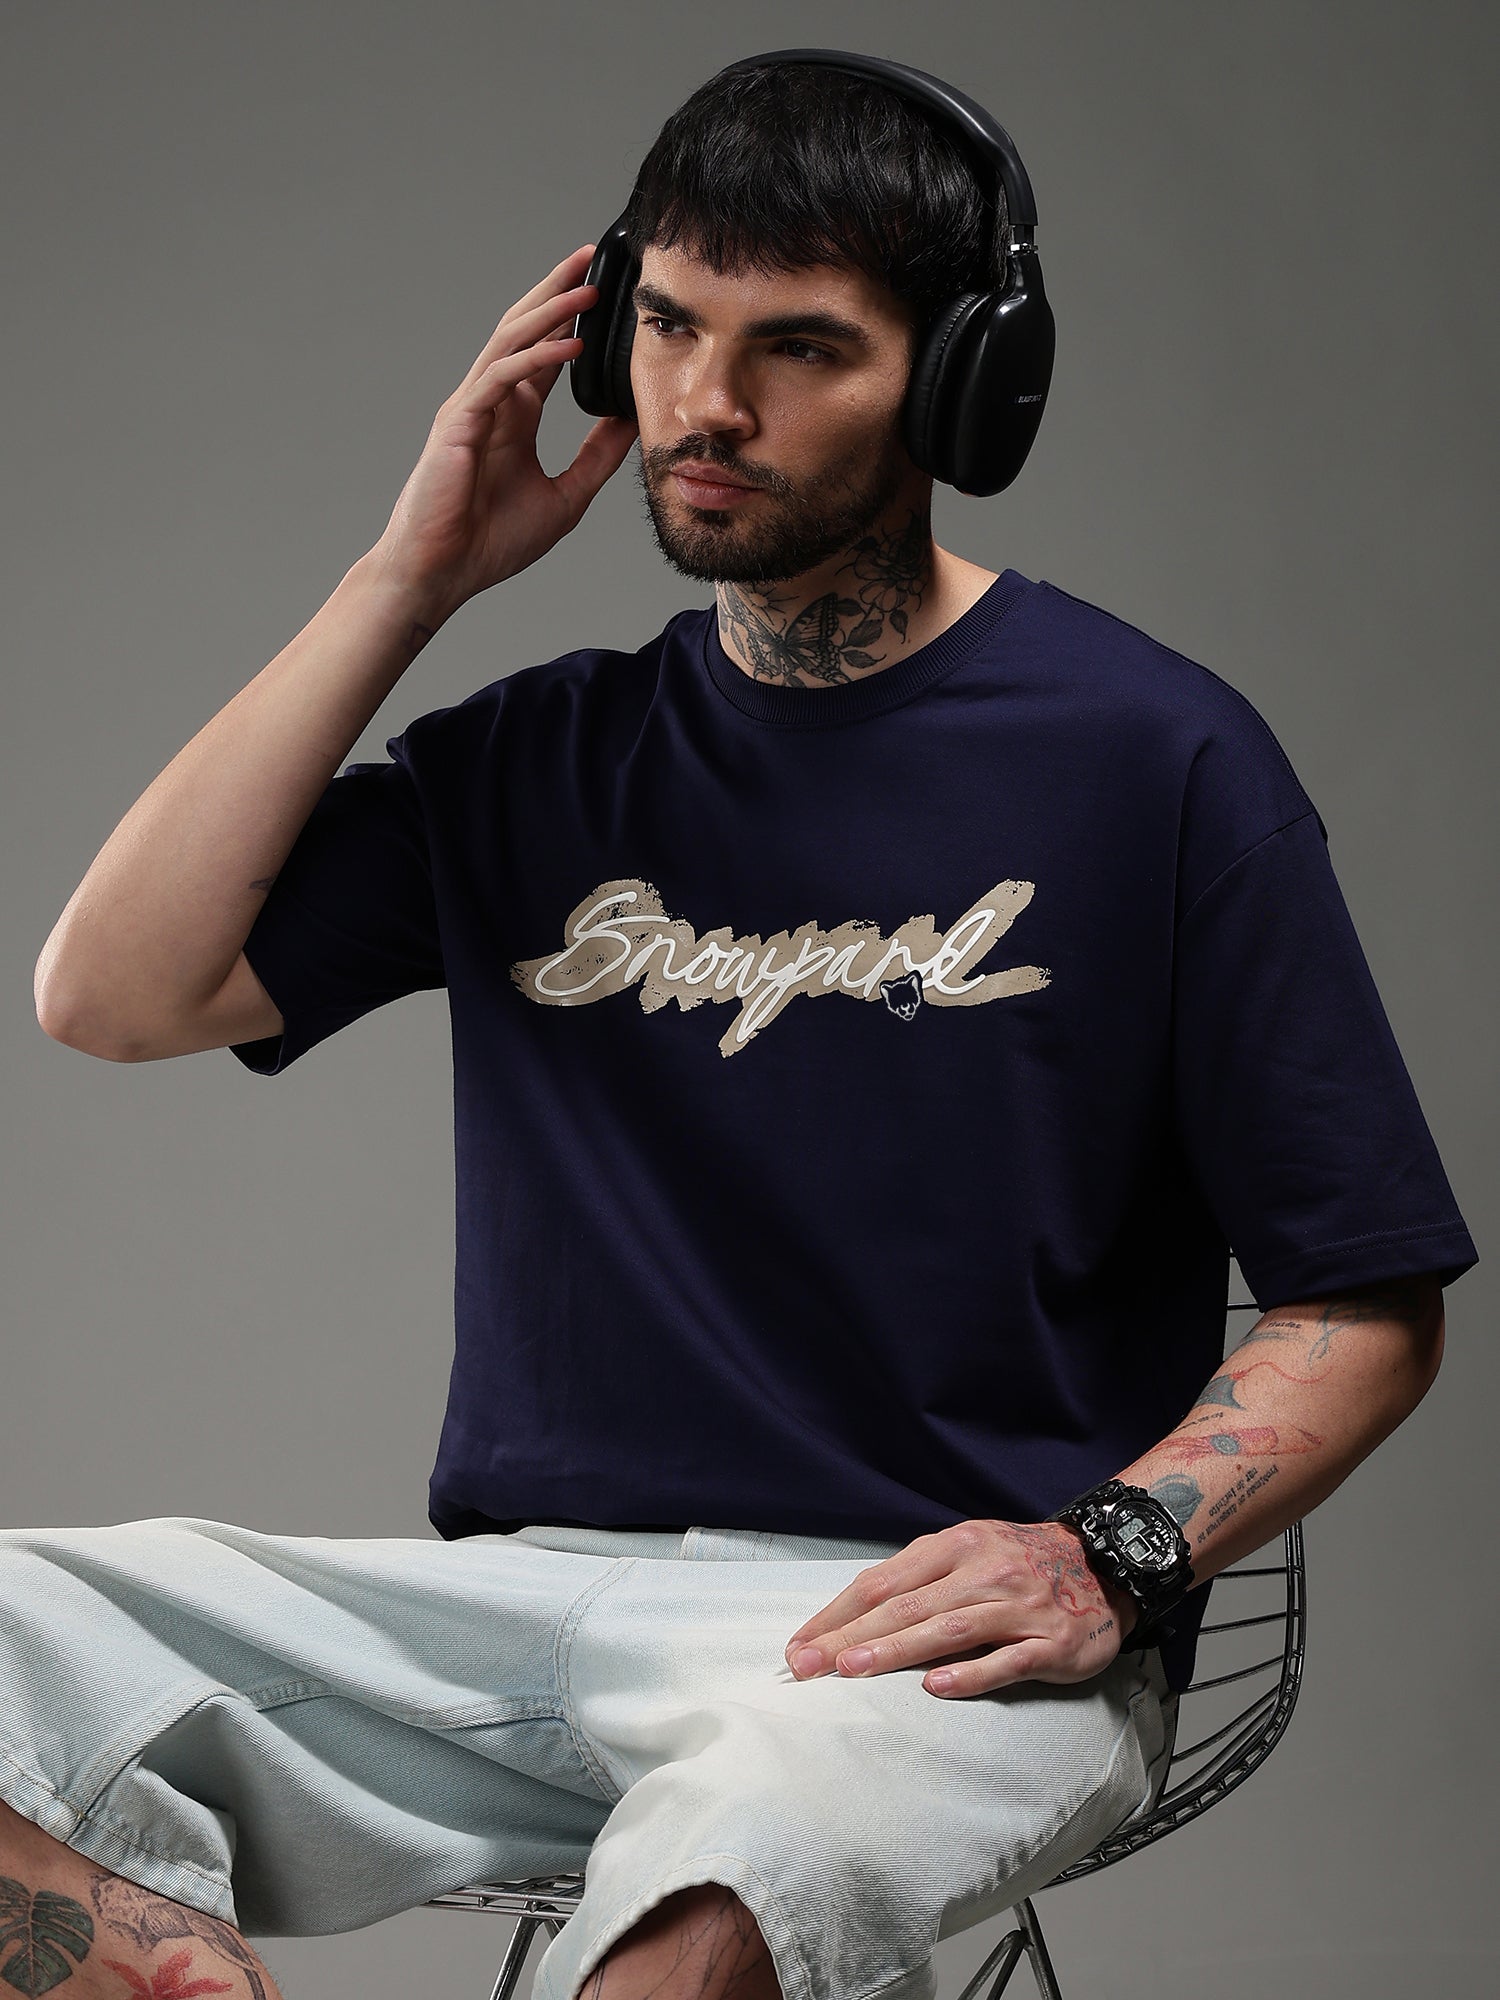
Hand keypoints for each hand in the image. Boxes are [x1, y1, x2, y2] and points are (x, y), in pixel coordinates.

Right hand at [367, 243, 637, 621]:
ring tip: (588, 288)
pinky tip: (570, 346)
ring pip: (511, 341)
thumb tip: (634, 424)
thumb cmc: (490, 542)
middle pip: (525, 329)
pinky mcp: (459, 422)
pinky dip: (536, 358)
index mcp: (513, 417)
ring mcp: (471, 407)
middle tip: (592, 256)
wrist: (442, 573)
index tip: (605, 290)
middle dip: (557, 290)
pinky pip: (501, 378)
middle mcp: (491, 402)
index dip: (571, 317)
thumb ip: (597, 458)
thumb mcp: (566, 496)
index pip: (543, 352)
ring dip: (551, 310)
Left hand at [782, 1519, 1133, 1698]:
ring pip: (947, 1629)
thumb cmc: (1019, 1563)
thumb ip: (920, 1578)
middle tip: (806, 1665)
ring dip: (895, 1651)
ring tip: (852, 1670)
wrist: (1105, 1563)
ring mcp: (1018, 1606)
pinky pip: (1005, 1660)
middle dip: (850, 1637)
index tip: (800, 1644)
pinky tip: (936, 1688)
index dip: (838, 1613)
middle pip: (905, 1605)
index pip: (883, 1580)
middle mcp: (983, 1571)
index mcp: (955, 1546)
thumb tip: (852, 1617)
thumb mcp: (968, 1551)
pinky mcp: (1051, 1642)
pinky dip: (969, 1674)